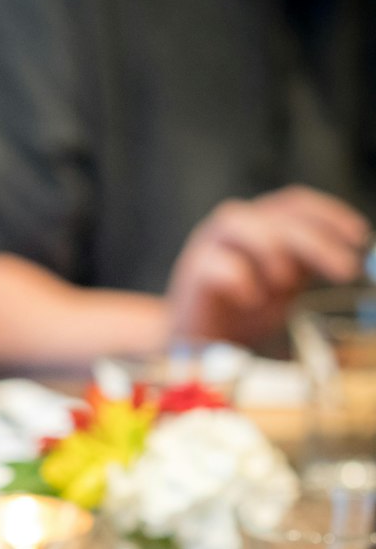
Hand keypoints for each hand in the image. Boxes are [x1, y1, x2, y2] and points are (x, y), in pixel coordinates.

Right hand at [166, 186, 369, 346]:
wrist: (196, 344)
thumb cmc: (240, 313)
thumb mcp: (283, 288)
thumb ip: (306, 268)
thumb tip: (346, 257)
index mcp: (258, 223)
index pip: (296, 204)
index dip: (330, 215)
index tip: (358, 237)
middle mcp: (233, 226)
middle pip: (277, 216)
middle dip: (317, 242)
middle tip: (345, 269)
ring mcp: (207, 245)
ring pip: (241, 224)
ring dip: (272, 252)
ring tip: (282, 285)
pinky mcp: (191, 272)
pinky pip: (217, 264)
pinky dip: (241, 280)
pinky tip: (251, 300)